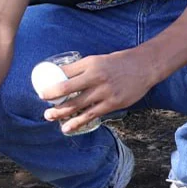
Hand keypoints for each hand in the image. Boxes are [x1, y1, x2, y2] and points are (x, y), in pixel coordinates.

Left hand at [40, 50, 155, 134]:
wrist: (144, 67)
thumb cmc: (118, 63)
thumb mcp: (97, 60)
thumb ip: (81, 68)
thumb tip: (62, 76)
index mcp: (90, 63)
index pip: (65, 72)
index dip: (52, 81)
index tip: (42, 89)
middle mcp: (96, 77)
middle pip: (68, 89)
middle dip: (52, 98)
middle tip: (42, 103)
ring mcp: (104, 92)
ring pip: (77, 105)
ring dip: (61, 112)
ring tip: (49, 116)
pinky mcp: (112, 104)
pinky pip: (91, 115)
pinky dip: (78, 122)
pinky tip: (67, 128)